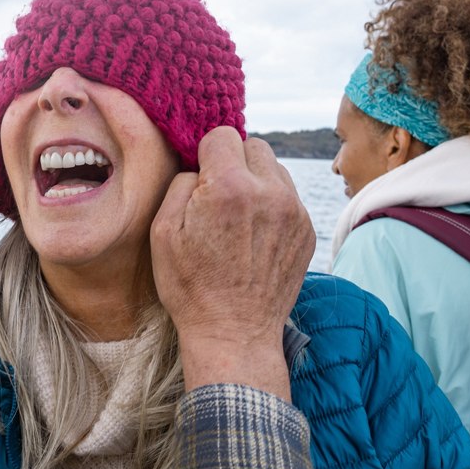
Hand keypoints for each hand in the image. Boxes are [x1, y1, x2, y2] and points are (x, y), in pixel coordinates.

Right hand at [150, 127, 313, 399]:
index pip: (222, 135)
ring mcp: (294, 212)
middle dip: (233, 162)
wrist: (234, 333)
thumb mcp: (162, 232)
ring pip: (274, 168)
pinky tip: (254, 234)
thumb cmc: (190, 286)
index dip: (204, 154)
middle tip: (218, 196)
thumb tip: (200, 166)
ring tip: (238, 216)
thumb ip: (181, 184)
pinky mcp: (307, 230)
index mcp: (230, 188)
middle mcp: (270, 193)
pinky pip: (288, 196)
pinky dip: (271, 204)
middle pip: (253, 145)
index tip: (200, 182)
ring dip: (255, 181)